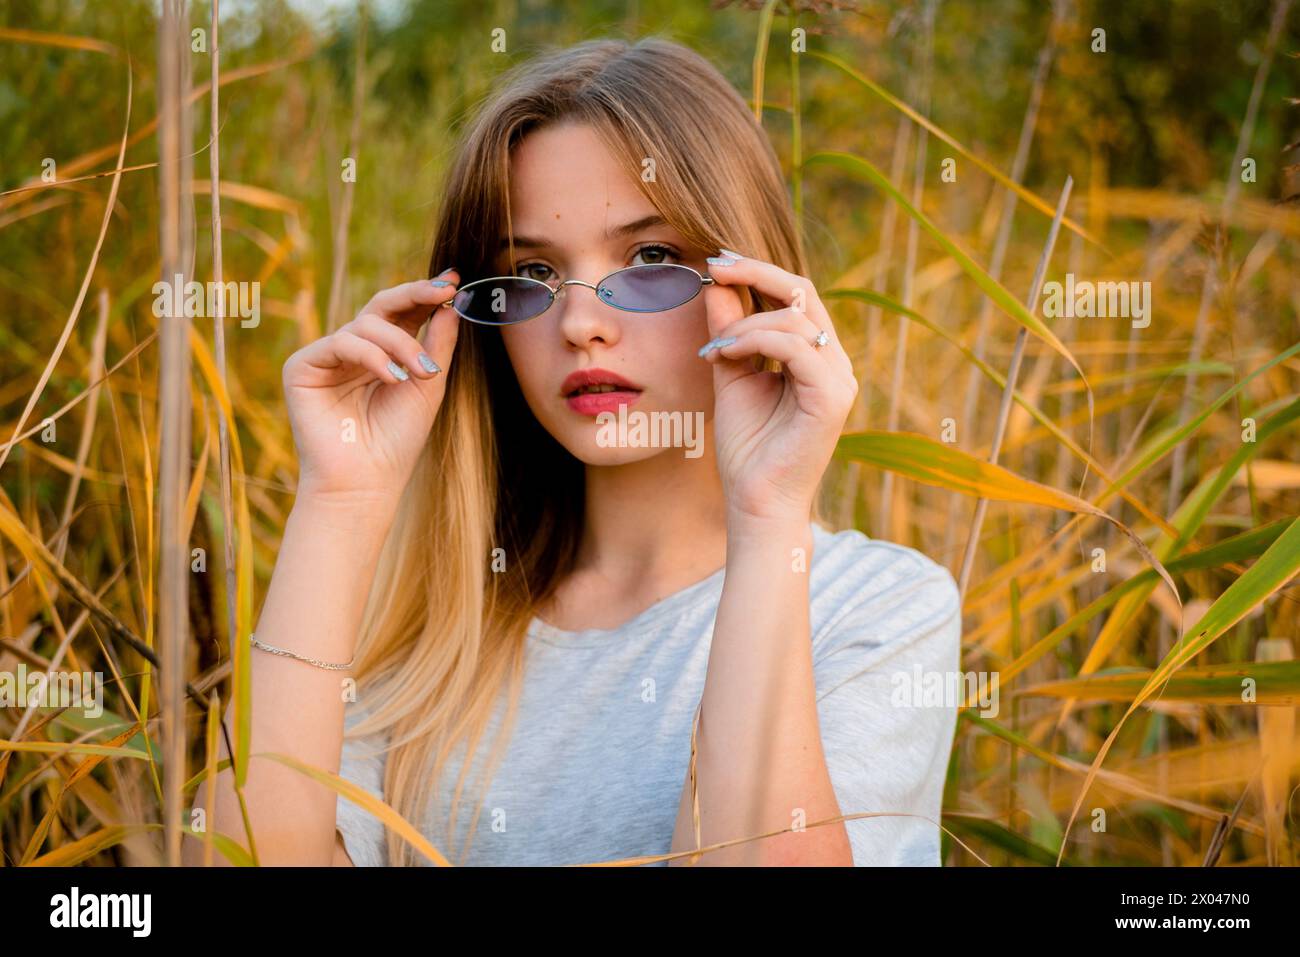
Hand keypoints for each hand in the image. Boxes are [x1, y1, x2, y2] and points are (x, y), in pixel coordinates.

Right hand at [282, 271, 461, 506]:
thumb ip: (438, 343)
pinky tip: (393, 377)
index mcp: (381, 355)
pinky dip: (371, 356)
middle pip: (381, 307)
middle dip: (414, 296)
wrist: (366, 483)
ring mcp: (326, 358)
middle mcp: (352, 351)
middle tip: (443, 292)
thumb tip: (451, 301)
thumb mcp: (429, 385)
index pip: (401, 314)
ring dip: (401, 344)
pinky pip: (341, 342)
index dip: (424, 294)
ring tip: (423, 372)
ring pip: (366, 325)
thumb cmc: (398, 440)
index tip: (454, 280)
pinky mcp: (302, 367)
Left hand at [698, 253, 857, 523]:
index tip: (717, 261)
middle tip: (715, 266)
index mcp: (815, 356)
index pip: (796, 296)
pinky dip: (754, 341)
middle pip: (804, 292)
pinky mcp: (832, 397)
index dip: (759, 272)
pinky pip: (795, 347)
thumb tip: (716, 284)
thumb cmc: (747, 448)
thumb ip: (728, 333)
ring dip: (743, 324)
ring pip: (794, 319)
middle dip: (756, 274)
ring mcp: (839, 379)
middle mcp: (834, 363)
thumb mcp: (731, 376)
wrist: (756, 503)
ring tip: (713, 348)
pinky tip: (724, 355)